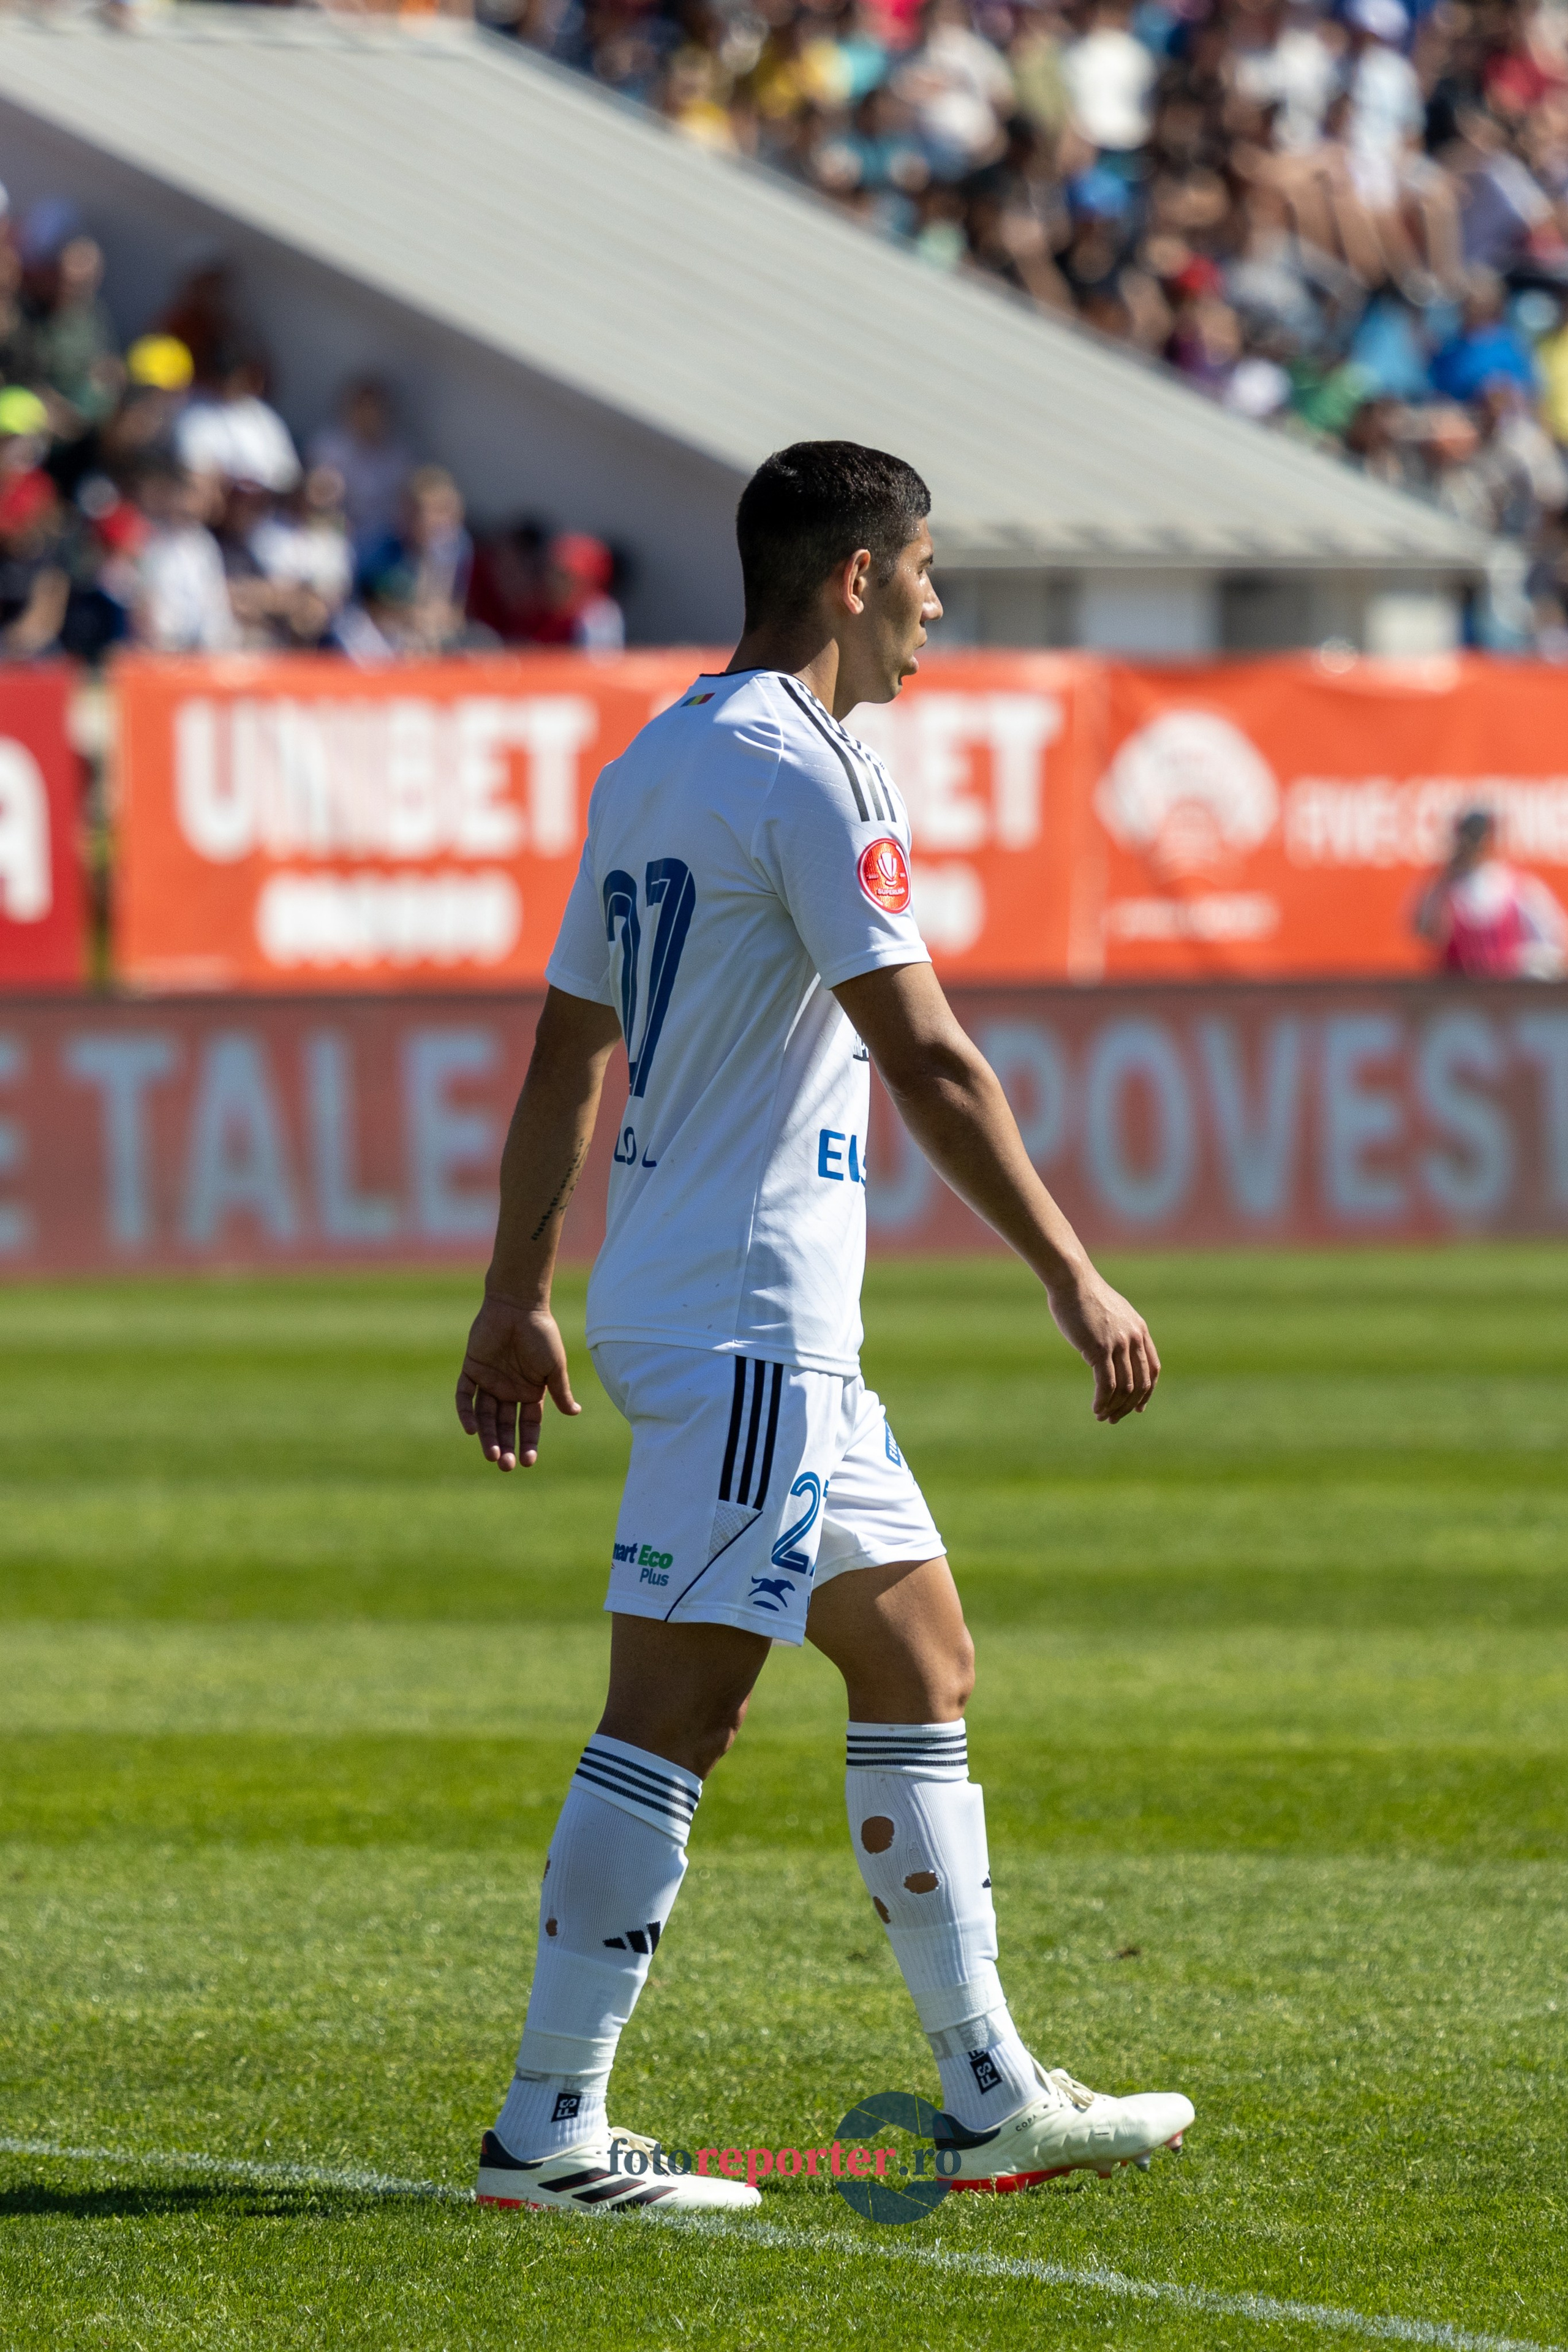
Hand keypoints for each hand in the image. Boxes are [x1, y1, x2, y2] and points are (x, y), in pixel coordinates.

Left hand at [454, 1293, 580, 1470]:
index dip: (528, 1443)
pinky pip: (465, 1396)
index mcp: (530, 1391)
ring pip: (484, 1416)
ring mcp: (489, 1381)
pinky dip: (466, 1412)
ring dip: (487, 1436)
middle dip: (505, 1446)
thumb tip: (575, 1413)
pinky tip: (470, 1430)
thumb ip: (560, 1391)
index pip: (528, 1424)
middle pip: (504, 1425)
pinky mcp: (472, 1369)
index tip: (528, 1461)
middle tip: (505, 1466)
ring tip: (491, 1455)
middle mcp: (508, 1390)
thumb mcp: (554, 1366)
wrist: (518, 1305)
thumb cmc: (541, 1334)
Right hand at [1046, 1265, 1159, 1423]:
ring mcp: (1118, 1344)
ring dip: (1114, 1407)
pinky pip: (1106, 1384)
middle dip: (1129, 1405)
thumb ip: (1118, 1331)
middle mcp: (1134, 1338)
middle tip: (1115, 1418)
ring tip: (1102, 1417)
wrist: (1072, 1280)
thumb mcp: (1111, 1313)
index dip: (1147, 1392)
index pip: (1153, 1369)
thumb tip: (1113, 1350)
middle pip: (1141, 1383)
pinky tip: (1095, 1408)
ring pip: (1124, 1387)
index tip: (1138, 1408)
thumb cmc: (1085, 1295)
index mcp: (1139, 1330)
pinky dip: (1102, 1401)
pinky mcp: (1100, 1348)